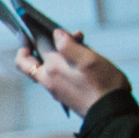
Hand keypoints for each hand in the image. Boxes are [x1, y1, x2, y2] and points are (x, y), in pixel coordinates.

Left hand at [14, 28, 128, 118]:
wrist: (110, 112)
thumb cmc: (104, 85)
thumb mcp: (89, 59)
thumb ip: (69, 46)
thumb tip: (56, 34)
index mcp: (53, 69)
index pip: (35, 49)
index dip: (33, 36)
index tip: (33, 25)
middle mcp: (49, 80)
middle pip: (29, 63)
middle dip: (31, 48)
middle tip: (36, 37)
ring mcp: (56, 89)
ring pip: (44, 68)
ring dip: (54, 53)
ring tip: (76, 40)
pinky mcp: (64, 94)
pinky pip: (56, 76)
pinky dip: (62, 64)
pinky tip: (79, 58)